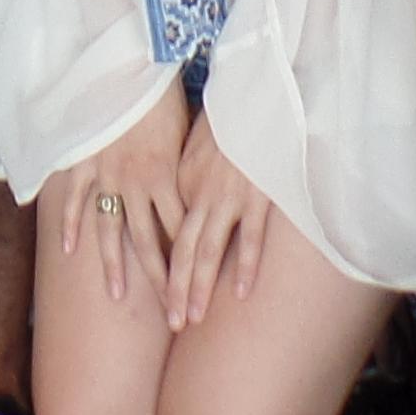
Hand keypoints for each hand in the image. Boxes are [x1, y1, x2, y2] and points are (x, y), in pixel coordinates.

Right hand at [46, 79, 192, 310]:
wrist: (133, 61)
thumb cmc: (167, 94)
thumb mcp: (187, 134)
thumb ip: (190, 170)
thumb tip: (208, 194)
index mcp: (168, 176)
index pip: (184, 233)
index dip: (194, 266)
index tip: (202, 294)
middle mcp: (139, 182)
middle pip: (153, 243)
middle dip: (165, 283)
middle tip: (174, 319)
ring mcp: (109, 174)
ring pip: (114, 230)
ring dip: (117, 266)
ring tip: (120, 296)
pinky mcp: (87, 161)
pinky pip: (78, 198)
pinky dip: (73, 223)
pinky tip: (71, 250)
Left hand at [163, 107, 271, 328]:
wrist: (248, 92)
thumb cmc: (221, 117)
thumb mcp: (192, 147)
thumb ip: (184, 179)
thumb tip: (179, 204)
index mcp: (176, 183)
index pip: (163, 234)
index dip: (159, 267)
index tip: (158, 295)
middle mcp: (196, 195)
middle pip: (179, 251)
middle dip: (172, 290)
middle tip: (171, 322)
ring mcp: (227, 198)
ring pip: (206, 251)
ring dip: (197, 288)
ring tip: (191, 318)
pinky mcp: (257, 195)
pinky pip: (249, 237)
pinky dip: (243, 266)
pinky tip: (240, 293)